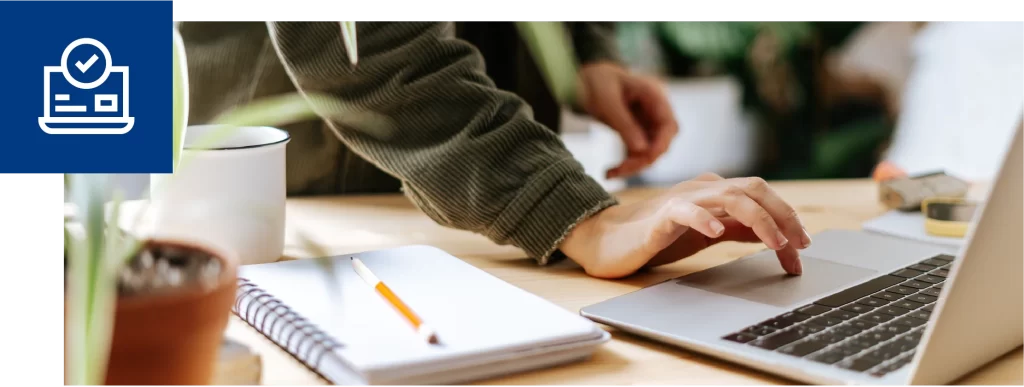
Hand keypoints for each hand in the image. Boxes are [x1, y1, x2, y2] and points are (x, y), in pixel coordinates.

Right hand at [560, 173, 811, 278]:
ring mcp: (682, 199)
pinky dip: (704, 218)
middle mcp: (702, 189)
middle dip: (782, 215)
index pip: (761, 195)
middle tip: (799, 244)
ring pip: (730, 197)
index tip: (802, 247)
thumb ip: (737, 229)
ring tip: (775, 242)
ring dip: (759, 219)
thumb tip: (773, 234)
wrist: (608, 241)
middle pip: (753, 189)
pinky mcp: (660, 216)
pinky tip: (716, 231)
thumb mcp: (707, 233)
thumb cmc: (656, 237)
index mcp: (715, 192)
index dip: (787, 217)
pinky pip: (685, 211)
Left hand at [577, 62, 678, 178]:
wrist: (584, 78)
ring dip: (633, 165)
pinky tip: (609, 172)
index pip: (669, 125)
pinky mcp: (637, 132)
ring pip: (650, 151)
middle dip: (643, 159)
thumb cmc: (597, 81)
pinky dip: (626, 163)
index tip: (644, 158)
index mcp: (654, 95)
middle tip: (620, 170)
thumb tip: (642, 151)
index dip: (661, 145)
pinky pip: (637, 152)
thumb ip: (624, 124)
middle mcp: (655, 110)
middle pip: (661, 142)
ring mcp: (647, 122)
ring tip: (609, 173)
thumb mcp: (607, 101)